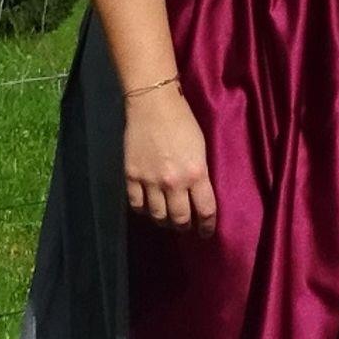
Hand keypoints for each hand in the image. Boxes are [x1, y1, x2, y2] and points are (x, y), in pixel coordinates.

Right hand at [123, 85, 217, 235]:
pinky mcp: (131, 177)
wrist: (153, 106)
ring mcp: (150, 181)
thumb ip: (200, 174)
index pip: (205, 210)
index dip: (207, 226)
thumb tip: (199, 194)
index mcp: (196, 173)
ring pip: (157, 216)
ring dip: (164, 221)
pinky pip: (136, 205)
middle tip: (186, 226)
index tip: (206, 232)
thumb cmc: (183, 123)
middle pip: (179, 218)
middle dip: (185, 226)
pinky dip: (143, 210)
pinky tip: (148, 208)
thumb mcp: (201, 149)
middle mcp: (173, 182)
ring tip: (168, 219)